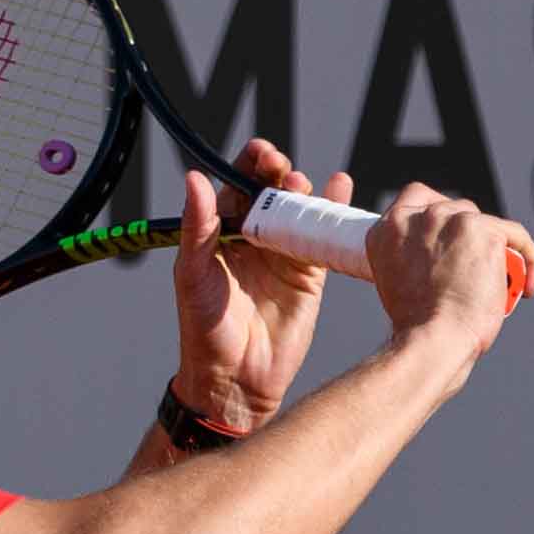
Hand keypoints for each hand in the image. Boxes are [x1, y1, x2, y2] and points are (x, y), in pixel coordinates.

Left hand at [168, 137, 347, 431]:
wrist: (237, 381)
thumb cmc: (205, 331)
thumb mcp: (194, 275)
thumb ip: (197, 227)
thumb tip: (193, 178)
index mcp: (222, 230)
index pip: (239, 182)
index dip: (251, 162)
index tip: (261, 153)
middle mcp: (255, 235)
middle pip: (273, 188)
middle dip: (280, 171)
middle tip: (284, 172)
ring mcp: (285, 252)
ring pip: (301, 208)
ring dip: (306, 190)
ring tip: (304, 187)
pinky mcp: (310, 273)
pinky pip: (323, 236)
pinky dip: (334, 209)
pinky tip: (341, 186)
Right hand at [368, 183, 533, 355]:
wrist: (433, 341)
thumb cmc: (417, 326)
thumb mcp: (397, 282)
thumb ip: (412, 257)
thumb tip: (441, 257)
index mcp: (389, 228)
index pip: (417, 198)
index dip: (438, 218)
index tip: (448, 242)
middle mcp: (419, 217)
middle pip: (456, 209)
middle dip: (468, 238)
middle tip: (471, 274)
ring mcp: (453, 220)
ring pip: (485, 223)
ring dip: (494, 249)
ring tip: (497, 284)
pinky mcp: (486, 231)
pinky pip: (517, 238)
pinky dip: (528, 261)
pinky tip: (526, 286)